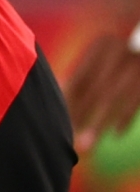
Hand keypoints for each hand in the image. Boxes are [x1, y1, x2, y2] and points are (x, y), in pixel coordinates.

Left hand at [64, 27, 139, 152]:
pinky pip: (134, 102)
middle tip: (68, 137)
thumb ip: (88, 71)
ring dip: (97, 125)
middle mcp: (117, 54)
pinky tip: (115, 135)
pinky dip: (124, 119)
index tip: (58, 121)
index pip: (78, 79)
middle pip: (91, 91)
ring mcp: (135, 66)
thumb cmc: (129, 52)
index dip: (67, 102)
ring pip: (111, 100)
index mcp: (101, 47)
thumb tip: (62, 91)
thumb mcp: (110, 52)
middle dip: (78, 116)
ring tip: (85, 145)